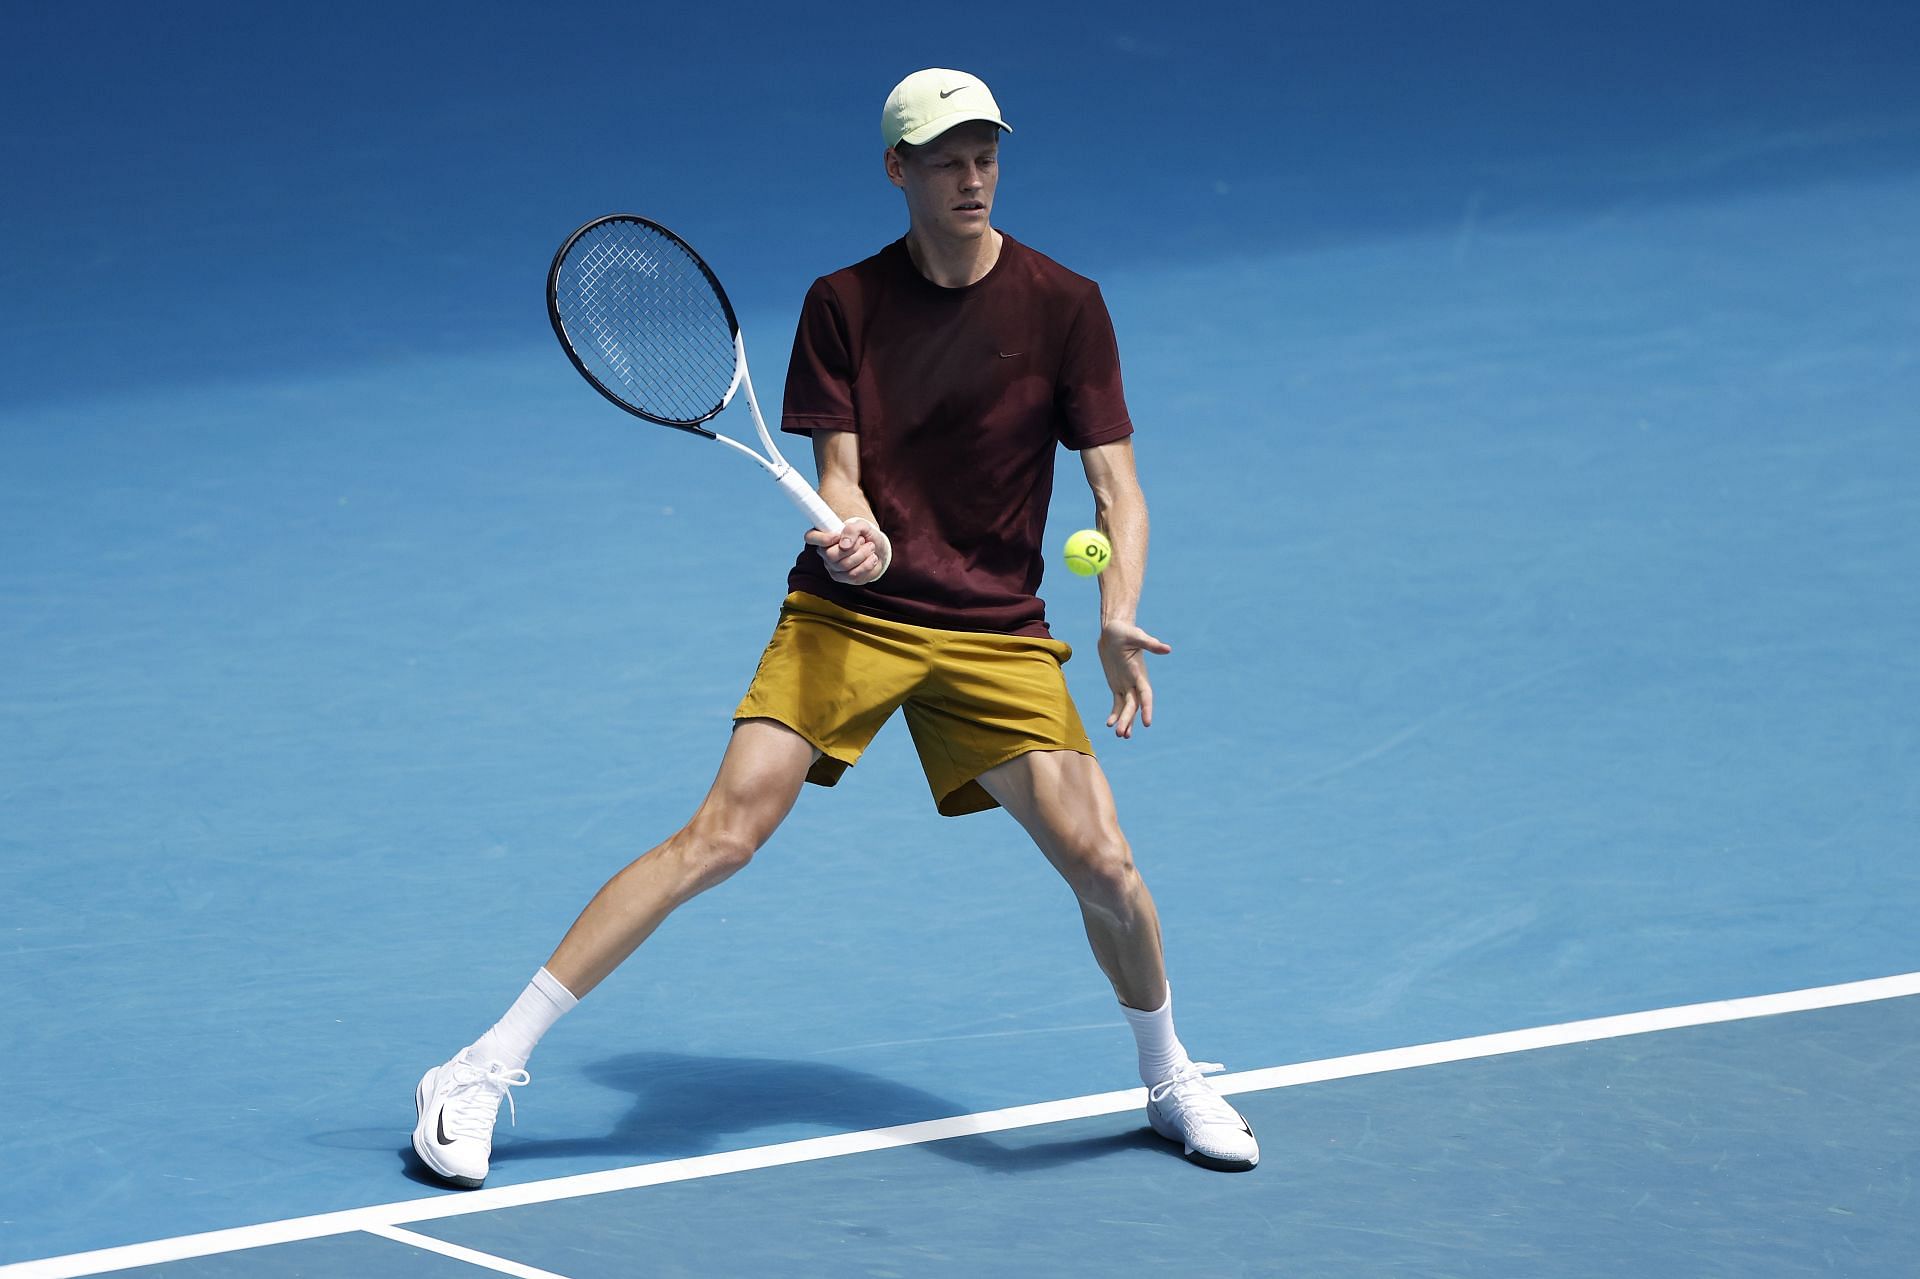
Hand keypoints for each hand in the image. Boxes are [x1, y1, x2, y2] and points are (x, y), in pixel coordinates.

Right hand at [805, 517, 891, 585]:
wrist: (879, 549)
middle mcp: (825, 553)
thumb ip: (852, 529)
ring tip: (870, 547)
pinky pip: (853, 575)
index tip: (838, 536)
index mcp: (825, 537)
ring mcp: (833, 567)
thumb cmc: (866, 535)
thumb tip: (844, 544)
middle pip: (830, 555)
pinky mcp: (844, 578)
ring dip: (862, 554)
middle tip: (863, 540)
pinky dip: (867, 565)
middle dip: (853, 547)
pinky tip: (871, 558)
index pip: (811, 537)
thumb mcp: (862, 526)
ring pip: (844, 565)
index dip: (822, 538)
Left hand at [1097, 619, 1170, 737]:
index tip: (1147, 723)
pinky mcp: (1117, 685)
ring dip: (1124, 721)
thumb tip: (1167, 649)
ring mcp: (1126, 685)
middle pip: (1134, 706)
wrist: (1113, 631)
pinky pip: (1117, 703)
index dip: (1147, 708)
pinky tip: (1109, 724)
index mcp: (1140, 673)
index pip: (1146, 695)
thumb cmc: (1125, 631)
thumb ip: (1150, 644)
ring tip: (1120, 736)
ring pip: (1127, 708)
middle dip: (1129, 720)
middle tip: (1122, 735)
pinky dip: (1114, 713)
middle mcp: (1135, 682)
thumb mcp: (1136, 636)